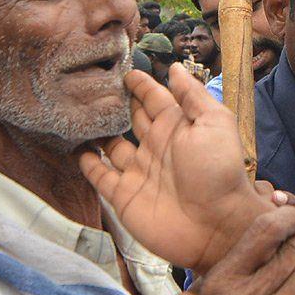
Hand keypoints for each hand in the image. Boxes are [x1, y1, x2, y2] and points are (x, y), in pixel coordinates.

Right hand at [79, 65, 270, 274]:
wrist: (216, 226)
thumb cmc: (218, 171)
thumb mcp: (214, 123)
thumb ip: (193, 96)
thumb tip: (176, 67)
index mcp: (177, 127)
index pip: (154, 99)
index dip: (140, 84)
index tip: (122, 69)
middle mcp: (156, 146)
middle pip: (130, 119)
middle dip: (114, 103)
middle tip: (90, 85)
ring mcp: (138, 171)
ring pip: (111, 145)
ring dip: (97, 130)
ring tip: (76, 111)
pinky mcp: (123, 196)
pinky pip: (100, 175)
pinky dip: (87, 163)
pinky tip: (76, 147)